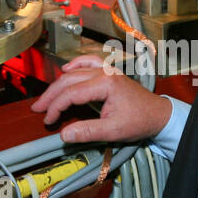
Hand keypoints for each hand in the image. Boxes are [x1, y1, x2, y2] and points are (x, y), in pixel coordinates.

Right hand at [31, 55, 172, 143]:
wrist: (158, 115)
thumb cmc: (140, 121)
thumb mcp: (113, 131)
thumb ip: (87, 132)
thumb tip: (64, 134)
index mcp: (105, 84)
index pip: (71, 93)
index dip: (56, 107)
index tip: (48, 120)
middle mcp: (104, 73)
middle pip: (69, 80)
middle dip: (51, 95)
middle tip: (38, 109)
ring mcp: (107, 71)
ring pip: (75, 72)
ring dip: (59, 84)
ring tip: (46, 97)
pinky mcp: (109, 73)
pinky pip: (89, 63)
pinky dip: (76, 65)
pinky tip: (66, 70)